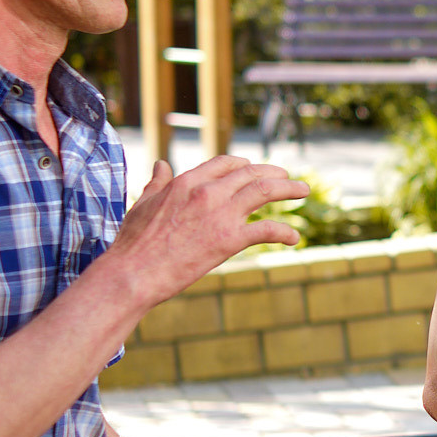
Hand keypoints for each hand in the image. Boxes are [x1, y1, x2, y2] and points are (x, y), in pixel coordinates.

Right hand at [103, 158, 309, 305]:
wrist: (134, 273)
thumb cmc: (134, 243)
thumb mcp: (143, 203)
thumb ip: (157, 183)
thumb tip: (160, 165)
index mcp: (187, 181)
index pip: (225, 163)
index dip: (244, 164)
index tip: (254, 169)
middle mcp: (208, 191)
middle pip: (251, 173)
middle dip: (273, 173)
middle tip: (287, 177)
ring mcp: (220, 214)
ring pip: (265, 191)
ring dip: (288, 189)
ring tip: (302, 191)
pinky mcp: (229, 240)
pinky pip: (267, 229)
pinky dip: (284, 232)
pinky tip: (294, 238)